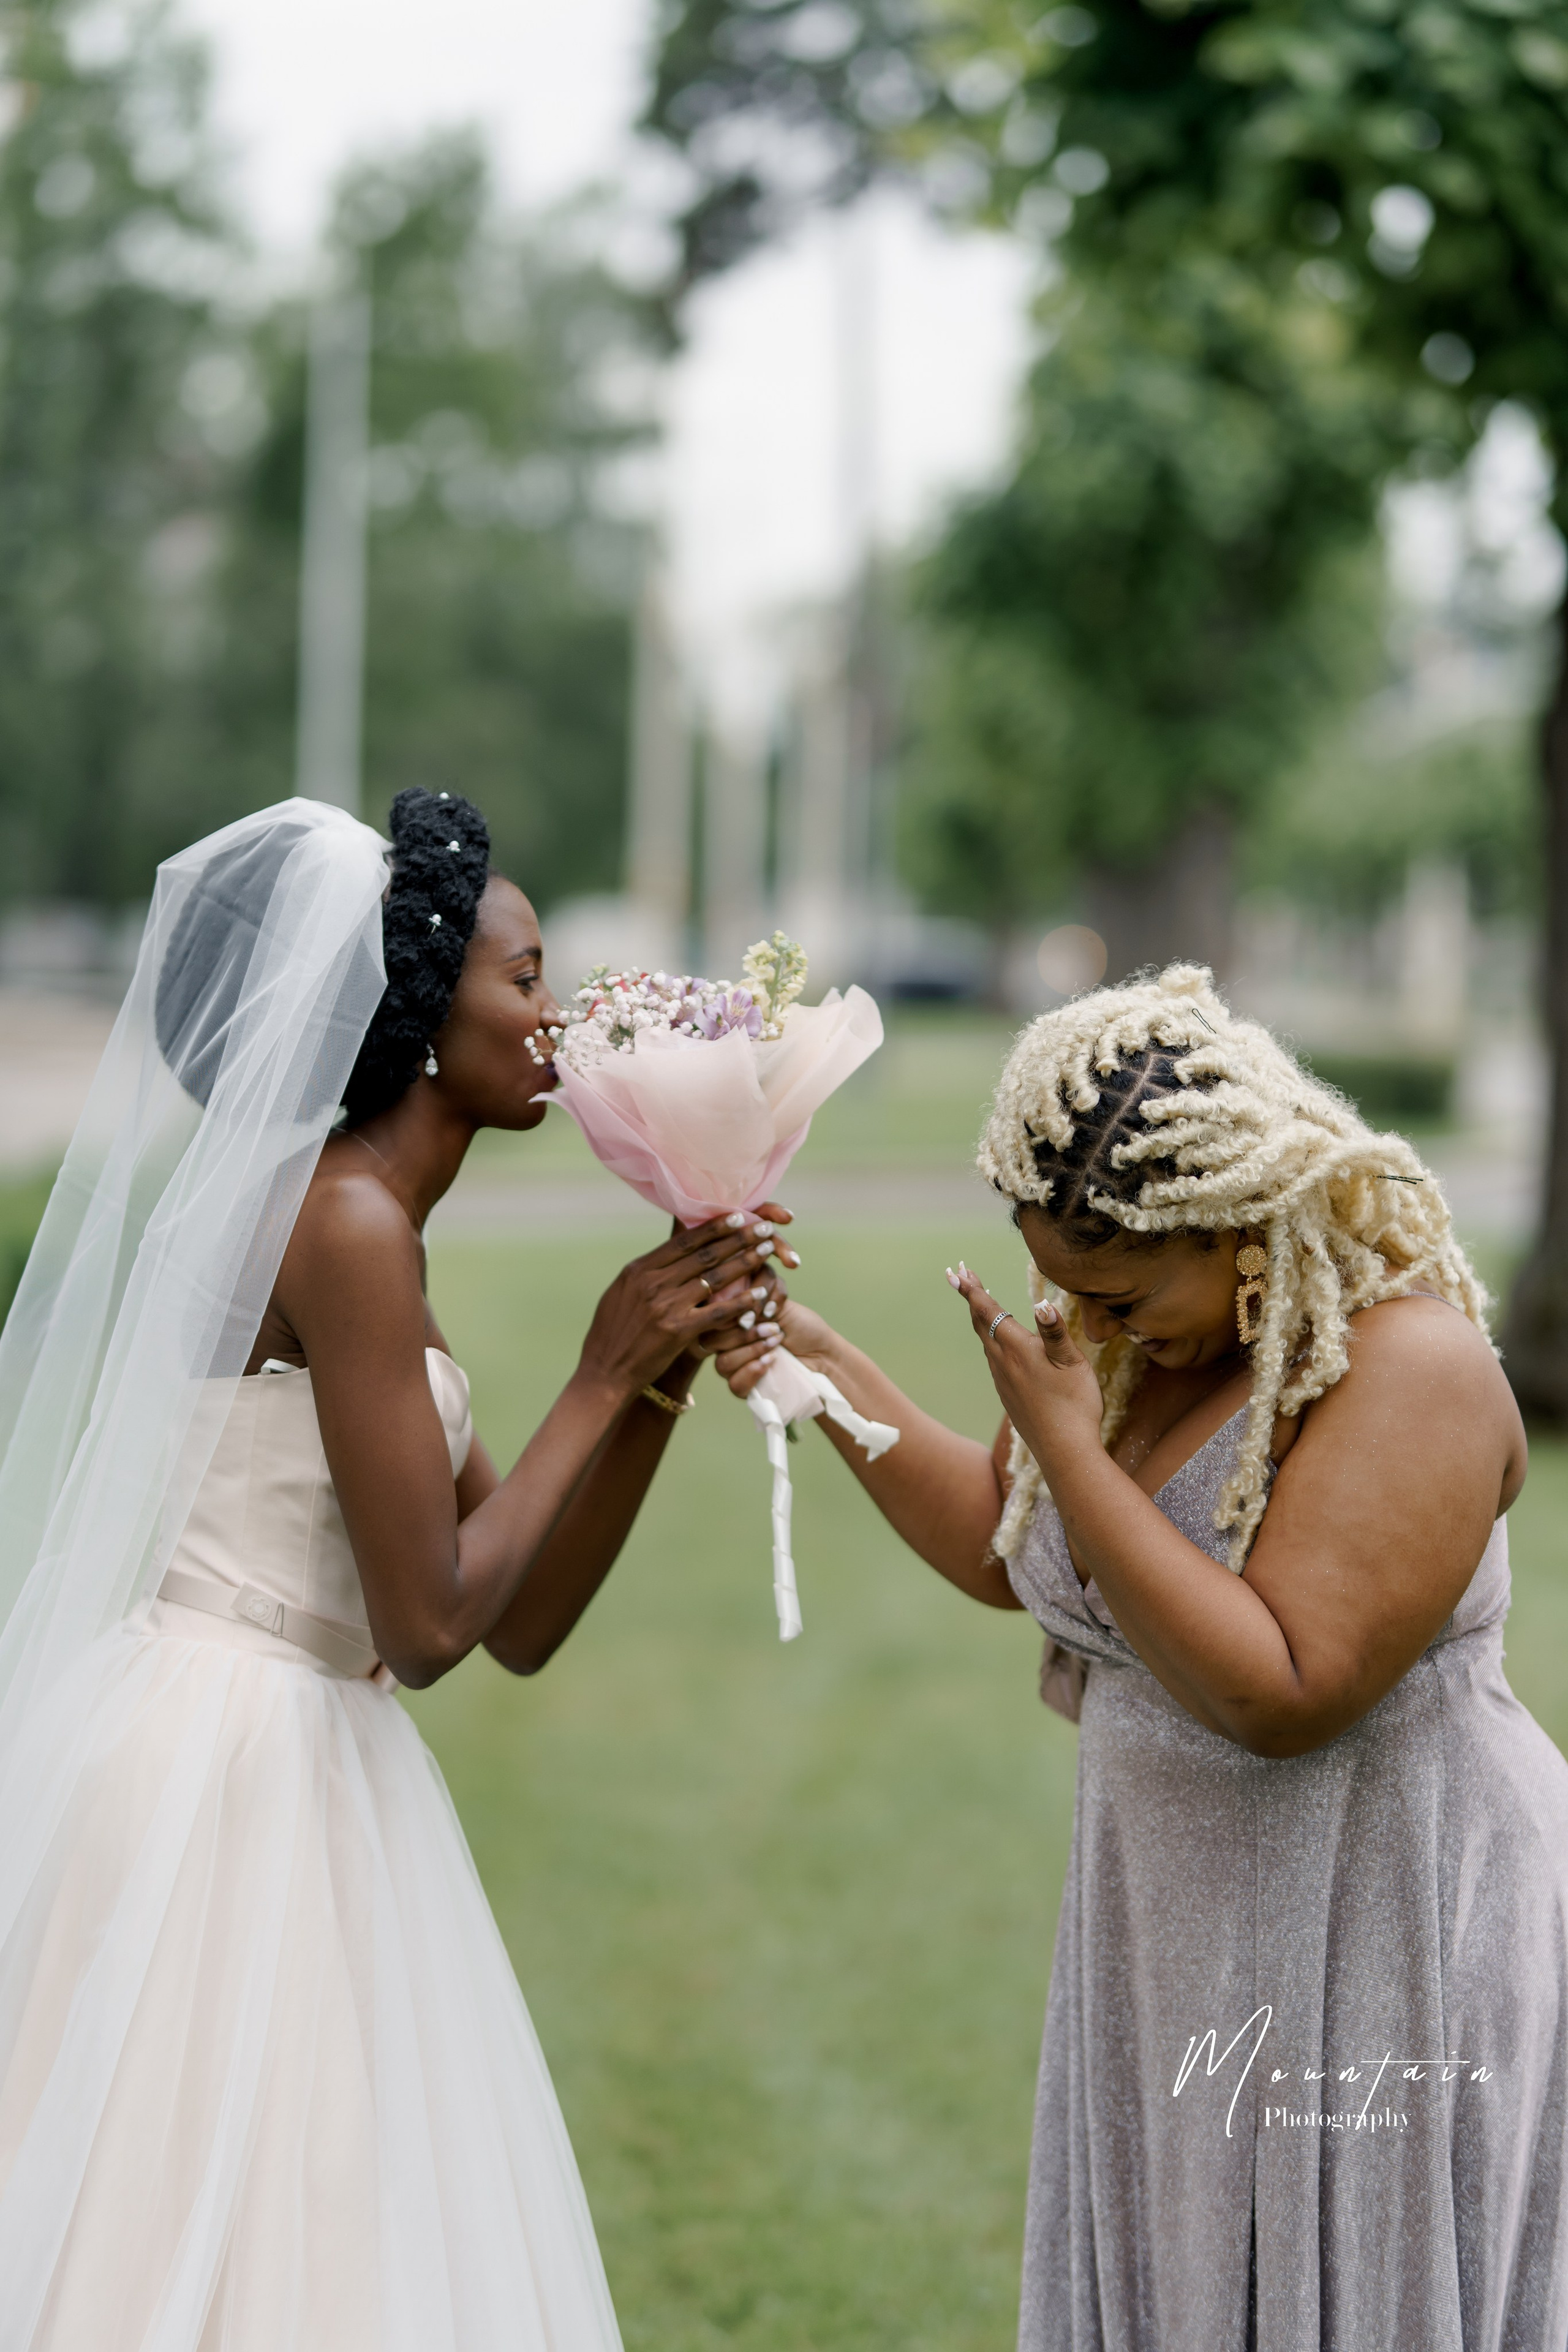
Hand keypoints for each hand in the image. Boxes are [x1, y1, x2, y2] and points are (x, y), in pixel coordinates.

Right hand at [578, 1211, 786, 1399]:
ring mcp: (666, 1306)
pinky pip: (718, 1312)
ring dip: (745, 1262)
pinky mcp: (678, 1331)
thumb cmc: (612, 1333)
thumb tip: (668, 1254)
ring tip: (768, 1251)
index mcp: (639, 1270)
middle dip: (738, 1238)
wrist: (606, 1372)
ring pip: (715, 1278)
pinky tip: (760, 1294)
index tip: (739, 1216)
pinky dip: (741, 1302)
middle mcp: (653, 1283)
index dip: (715, 1227)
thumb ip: (646, 1274)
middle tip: (764, 1227)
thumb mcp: (622, 1293)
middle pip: (705, 1254)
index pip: (684, 1241)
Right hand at [713, 1294, 838, 1399]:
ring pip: (722, 1364)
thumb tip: (728, 1302)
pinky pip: (734, 1385)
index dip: (731, 1314)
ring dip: (751, 1351)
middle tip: (773, 1329)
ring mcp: (734, 1367)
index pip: (712, 1318)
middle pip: (711, 1342)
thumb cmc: (802, 1325)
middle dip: (744, 1334)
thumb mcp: (777, 1303)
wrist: (822, 1353)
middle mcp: (727, 1343)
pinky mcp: (745, 1387)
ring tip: (775, 1344)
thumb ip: (751, 1301)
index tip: (757, 1309)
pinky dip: (753, 1372)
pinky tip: (770, 1362)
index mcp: (731, 1321)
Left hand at [948, 1263, 1103, 1460]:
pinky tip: (999, 1344)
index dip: (971, 1289)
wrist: (1064, 1452)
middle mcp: (1003, 1363)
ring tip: (979, 1303)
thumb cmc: (1074, 1405)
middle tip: (960, 1275)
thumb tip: (1041, 1303)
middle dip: (971, 1297)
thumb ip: (1054, 1332)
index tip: (956, 1271)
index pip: (988, 1311)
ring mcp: (1002, 1381)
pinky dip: (990, 1341)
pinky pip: (993, 1361)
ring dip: (980, 1319)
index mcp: (1017, 1349)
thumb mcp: (1071, 1364)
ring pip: (985, 1342)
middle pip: (980, 1323)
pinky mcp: (1008, 1396)